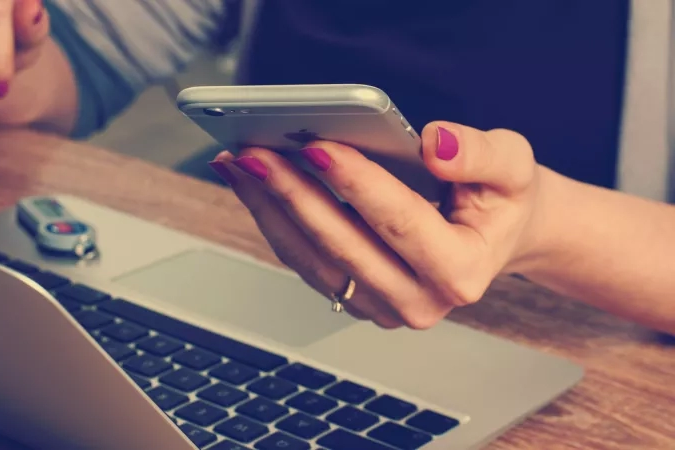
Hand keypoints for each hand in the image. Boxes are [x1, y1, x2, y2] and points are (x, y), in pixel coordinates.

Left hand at [209, 122, 543, 328]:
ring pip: (312, 258)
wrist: (494, 236)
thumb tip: (434, 144)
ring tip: (240, 163)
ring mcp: (382, 306)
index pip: (399, 223)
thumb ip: (481, 154)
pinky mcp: (355, 298)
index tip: (317, 146)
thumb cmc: (501, 201)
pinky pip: (304, 261)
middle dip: (294, 194)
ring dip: (270, 208)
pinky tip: (252, 184)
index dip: (356, 184)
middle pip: (343, 245)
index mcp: (462, 272)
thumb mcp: (513, 167)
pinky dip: (274, 220)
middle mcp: (419, 301)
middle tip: (255, 152)